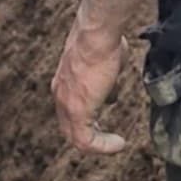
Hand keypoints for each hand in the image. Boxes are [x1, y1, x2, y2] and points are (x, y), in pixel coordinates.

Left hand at [52, 18, 126, 154]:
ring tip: (116, 144)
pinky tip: (119, 144)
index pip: (70, 107)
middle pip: (69, 125)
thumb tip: (112, 89)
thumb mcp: (105, 64)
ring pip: (76, 136)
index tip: (105, 117)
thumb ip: (106, 80)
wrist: (97, 35)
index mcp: (64, 81)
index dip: (87, 116)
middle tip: (107, 138)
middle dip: (90, 133)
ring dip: (97, 143)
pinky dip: (102, 146)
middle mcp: (61, 94)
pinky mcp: (77, 112)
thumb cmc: (103, 41)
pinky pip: (85, 141)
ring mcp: (66, 104)